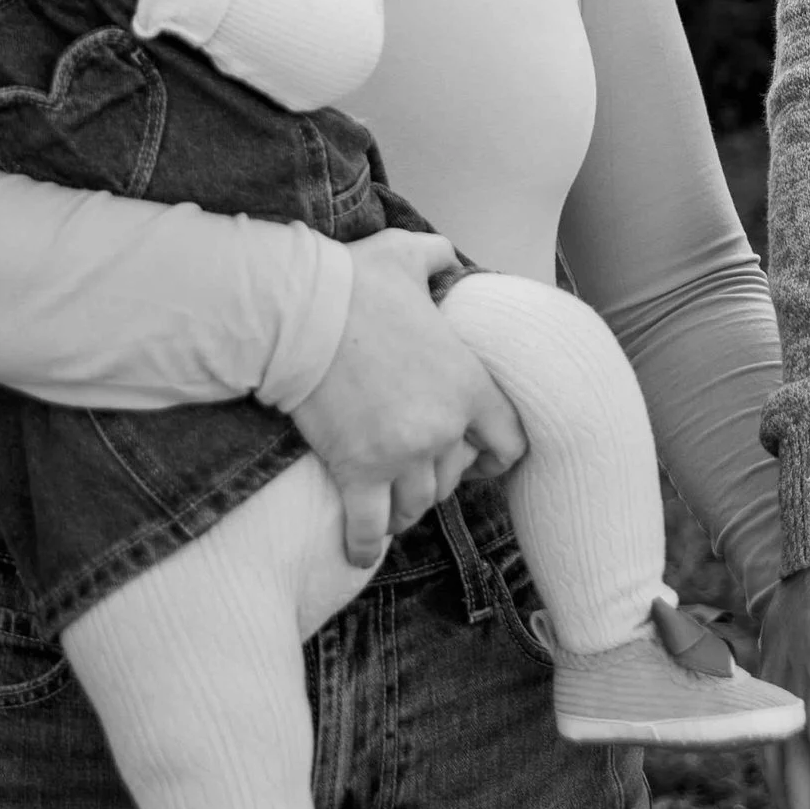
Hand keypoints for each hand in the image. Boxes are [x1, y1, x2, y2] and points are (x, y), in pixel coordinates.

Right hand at [284, 228, 528, 568]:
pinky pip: (368, 528)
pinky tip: (360, 553)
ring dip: (405, 509)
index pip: (508, 440)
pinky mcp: (357, 472)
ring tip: (391, 505)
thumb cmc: (355, 282)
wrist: (300, 312)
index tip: (481, 460)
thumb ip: (438, 258)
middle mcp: (443, 427)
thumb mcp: (409, 255)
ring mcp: (401, 454)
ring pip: (416, 506)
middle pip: (454, 480)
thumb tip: (447, 259)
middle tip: (420, 475)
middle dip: (439, 480)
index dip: (497, 455)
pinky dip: (364, 545)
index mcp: (467, 382)